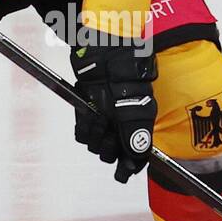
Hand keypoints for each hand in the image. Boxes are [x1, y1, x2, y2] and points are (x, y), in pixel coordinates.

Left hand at [69, 39, 157, 182]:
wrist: (100, 46)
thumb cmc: (123, 67)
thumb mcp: (132, 100)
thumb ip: (135, 130)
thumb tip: (138, 157)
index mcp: (139, 121)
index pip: (137, 154)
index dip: (129, 165)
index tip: (121, 175)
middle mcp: (122, 123)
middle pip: (113, 153)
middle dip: (107, 146)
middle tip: (105, 129)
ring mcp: (105, 117)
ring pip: (95, 144)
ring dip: (93, 134)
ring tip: (96, 116)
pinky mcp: (87, 110)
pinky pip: (81, 132)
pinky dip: (81, 126)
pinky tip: (85, 112)